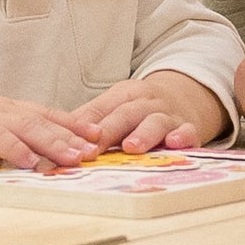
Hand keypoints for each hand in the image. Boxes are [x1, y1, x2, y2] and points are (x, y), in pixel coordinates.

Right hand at [0, 97, 100, 181]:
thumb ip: (18, 147)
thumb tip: (50, 163)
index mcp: (7, 110)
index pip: (47, 114)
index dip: (74, 125)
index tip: (98, 137)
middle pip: (41, 119)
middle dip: (70, 135)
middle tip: (93, 151)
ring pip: (24, 126)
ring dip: (51, 143)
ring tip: (71, 158)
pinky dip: (15, 149)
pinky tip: (31, 161)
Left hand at [66, 72, 228, 153]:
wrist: (186, 98)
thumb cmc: (142, 109)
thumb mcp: (116, 106)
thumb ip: (91, 119)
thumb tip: (55, 136)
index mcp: (125, 95)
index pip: (102, 109)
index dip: (86, 125)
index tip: (70, 142)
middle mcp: (146, 103)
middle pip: (126, 115)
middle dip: (109, 131)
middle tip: (93, 149)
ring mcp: (169, 115)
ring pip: (156, 122)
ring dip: (144, 134)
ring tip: (132, 147)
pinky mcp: (189, 128)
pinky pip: (188, 132)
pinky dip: (184, 137)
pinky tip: (176, 143)